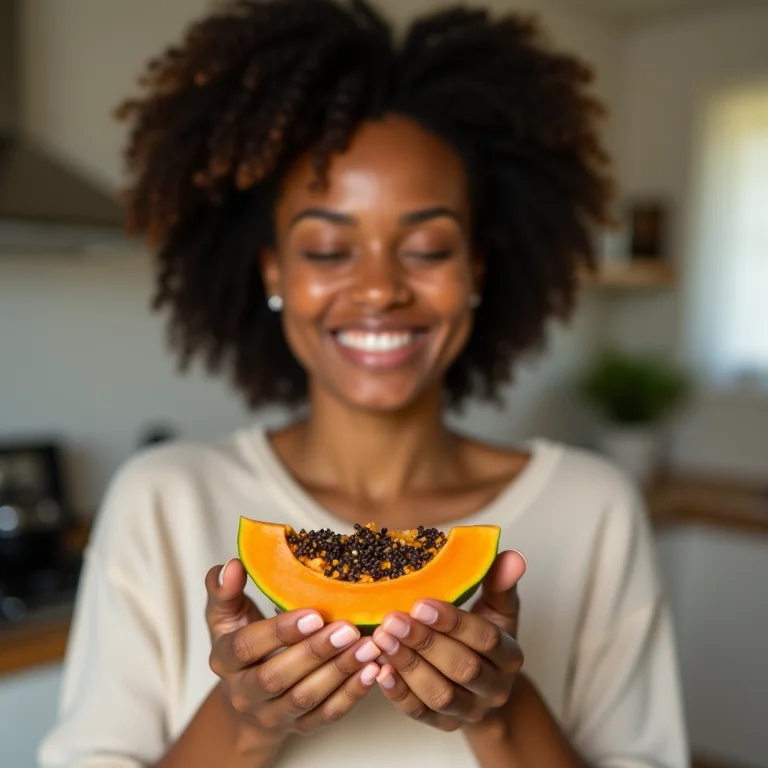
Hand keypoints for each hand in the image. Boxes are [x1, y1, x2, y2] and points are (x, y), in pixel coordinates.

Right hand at [205, 559, 381, 738]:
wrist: (247, 699)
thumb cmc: (242, 646)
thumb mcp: (226, 616)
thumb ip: (226, 591)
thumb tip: (232, 566)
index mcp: (225, 661)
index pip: (247, 648)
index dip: (280, 632)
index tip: (313, 614)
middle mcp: (245, 694)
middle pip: (278, 678)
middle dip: (315, 652)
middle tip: (347, 629)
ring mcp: (273, 714)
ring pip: (306, 698)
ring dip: (340, 671)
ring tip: (368, 646)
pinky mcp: (300, 726)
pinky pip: (327, 715)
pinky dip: (352, 694)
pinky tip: (372, 670)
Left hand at [372, 550, 525, 731]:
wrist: (484, 684)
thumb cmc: (485, 635)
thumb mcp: (497, 608)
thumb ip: (499, 583)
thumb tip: (512, 557)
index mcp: (510, 656)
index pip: (485, 639)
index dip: (453, 622)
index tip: (421, 603)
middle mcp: (494, 689)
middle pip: (462, 669)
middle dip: (425, 643)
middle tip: (392, 619)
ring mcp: (469, 710)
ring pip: (440, 694)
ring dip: (408, 665)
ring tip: (381, 639)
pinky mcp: (443, 725)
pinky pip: (419, 713)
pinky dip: (398, 693)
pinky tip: (379, 669)